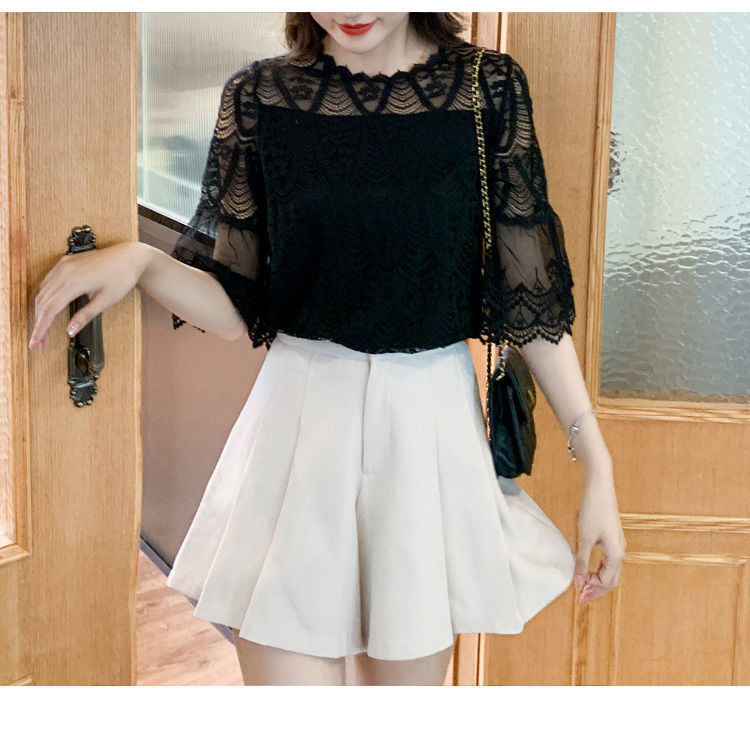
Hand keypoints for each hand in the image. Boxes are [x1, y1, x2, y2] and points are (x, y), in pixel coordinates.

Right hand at [29, 241, 152, 351]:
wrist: (130, 257)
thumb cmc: (123, 276)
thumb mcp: (107, 300)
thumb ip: (86, 315)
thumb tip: (70, 331)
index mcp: (75, 281)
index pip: (50, 309)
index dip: (41, 328)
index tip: (36, 342)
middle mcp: (65, 271)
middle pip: (43, 302)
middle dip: (39, 324)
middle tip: (40, 342)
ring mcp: (64, 265)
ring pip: (43, 292)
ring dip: (40, 312)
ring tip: (43, 330)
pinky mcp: (66, 262)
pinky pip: (48, 281)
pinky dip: (44, 297)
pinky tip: (47, 308)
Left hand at [574, 465, 625, 603]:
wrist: (600, 488)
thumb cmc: (593, 511)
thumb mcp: (584, 538)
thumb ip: (582, 562)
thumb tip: (578, 583)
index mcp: (616, 555)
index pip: (607, 583)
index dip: (592, 590)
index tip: (577, 592)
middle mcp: (620, 551)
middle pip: (612, 580)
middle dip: (597, 589)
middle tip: (580, 595)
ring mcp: (618, 545)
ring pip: (611, 571)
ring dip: (598, 579)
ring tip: (583, 583)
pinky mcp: (613, 538)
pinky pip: (608, 561)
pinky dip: (599, 569)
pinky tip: (587, 567)